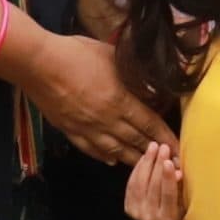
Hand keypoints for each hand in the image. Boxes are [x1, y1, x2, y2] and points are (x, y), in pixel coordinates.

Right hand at [23, 31, 172, 164]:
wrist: (39, 64)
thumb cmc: (77, 53)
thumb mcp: (113, 55)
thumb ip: (132, 72)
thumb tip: (148, 81)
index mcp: (121, 100)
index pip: (150, 124)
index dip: (166, 138)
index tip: (179, 149)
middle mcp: (108, 120)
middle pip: (135, 141)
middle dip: (154, 153)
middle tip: (168, 163)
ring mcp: (88, 128)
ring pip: (115, 150)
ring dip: (131, 159)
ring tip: (144, 165)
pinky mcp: (70, 131)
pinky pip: (91, 149)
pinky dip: (103, 156)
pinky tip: (111, 160)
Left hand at [122, 140, 185, 219]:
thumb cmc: (181, 215)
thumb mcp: (186, 204)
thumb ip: (181, 188)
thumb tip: (178, 171)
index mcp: (168, 219)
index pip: (168, 195)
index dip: (168, 178)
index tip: (170, 161)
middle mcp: (150, 218)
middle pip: (152, 186)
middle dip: (157, 164)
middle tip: (163, 147)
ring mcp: (137, 214)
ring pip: (140, 184)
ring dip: (147, 163)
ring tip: (153, 147)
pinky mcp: (129, 208)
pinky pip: (131, 185)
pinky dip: (138, 169)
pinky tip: (144, 157)